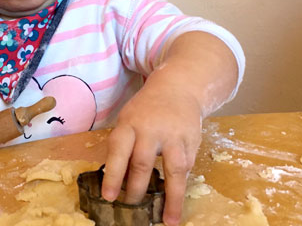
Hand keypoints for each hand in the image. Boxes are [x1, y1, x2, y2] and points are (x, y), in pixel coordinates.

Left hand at [101, 75, 203, 225]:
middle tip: (132, 207)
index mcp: (129, 123)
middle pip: (143, 163)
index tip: (109, 197)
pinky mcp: (192, 141)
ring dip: (171, 198)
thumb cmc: (146, 109)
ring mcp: (174, 135)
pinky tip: (176, 195)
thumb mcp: (128, 120)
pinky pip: (187, 167)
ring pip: (173, 170)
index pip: (118, 152)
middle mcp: (151, 129)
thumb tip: (117, 180)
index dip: (113, 176)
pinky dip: (181, 183)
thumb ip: (124, 145)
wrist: (178, 87)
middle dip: (137, 189)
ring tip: (169, 219)